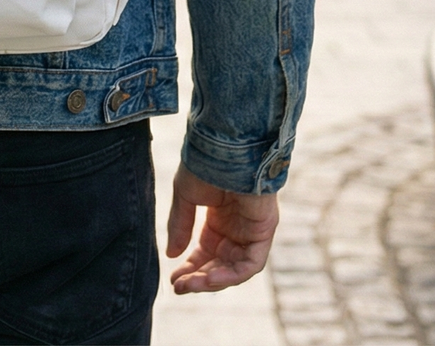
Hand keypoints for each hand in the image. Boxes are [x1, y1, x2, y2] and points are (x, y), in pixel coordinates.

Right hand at [165, 162, 278, 293]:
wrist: (224, 148)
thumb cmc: (204, 165)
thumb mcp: (185, 197)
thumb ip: (180, 225)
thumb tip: (170, 254)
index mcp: (218, 219)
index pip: (205, 252)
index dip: (190, 267)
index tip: (173, 279)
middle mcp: (236, 228)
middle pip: (219, 264)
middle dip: (198, 277)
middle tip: (179, 286)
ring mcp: (251, 231)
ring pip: (235, 268)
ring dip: (213, 280)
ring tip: (190, 284)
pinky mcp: (264, 232)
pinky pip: (250, 263)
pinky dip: (231, 275)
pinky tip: (209, 277)